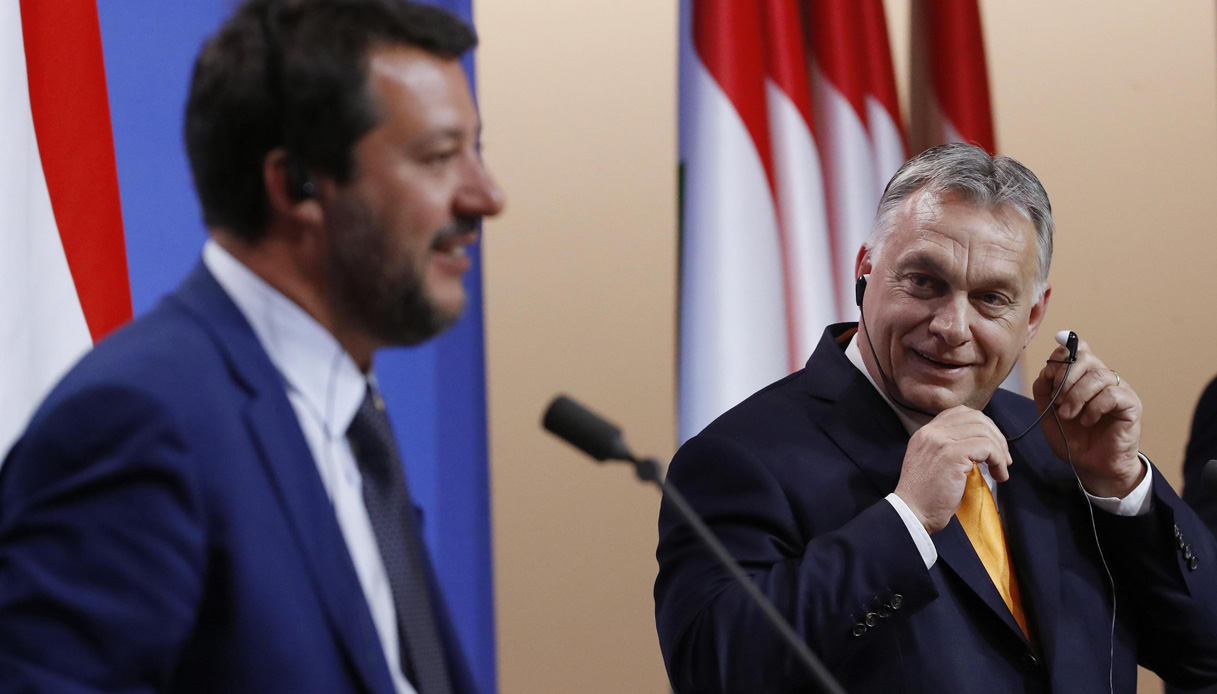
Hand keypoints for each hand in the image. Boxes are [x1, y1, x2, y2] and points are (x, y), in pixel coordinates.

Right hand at [894, 406, 1011, 532]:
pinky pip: (986, 446)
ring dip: (1000, 450)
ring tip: (1001, 469)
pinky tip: (998, 475)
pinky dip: (998, 460)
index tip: (991, 447)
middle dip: (996, 436)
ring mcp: (940, 441)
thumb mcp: (931, 463)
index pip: (960, 412)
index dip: (982, 426)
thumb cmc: (924, 497)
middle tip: (1003, 459)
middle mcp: (931, 432)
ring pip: (984, 431)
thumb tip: (979, 446)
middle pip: (976, 418)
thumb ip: (947, 449)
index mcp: (925, 433)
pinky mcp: (951, 454)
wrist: (911, 514)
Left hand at [1032, 337, 1142, 496]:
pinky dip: (1093, 408)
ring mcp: (1119, 389)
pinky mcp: (1131, 404)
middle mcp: (1102, 378)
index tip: (1049, 377)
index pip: (1076, 349)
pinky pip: (1112, 394)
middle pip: (1086, 358)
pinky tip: (1087, 421)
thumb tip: (1046, 370)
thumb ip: (1044, 389)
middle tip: (1057, 401)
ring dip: (1077, 396)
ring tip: (1068, 416)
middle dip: (1065, 377)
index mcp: (1083, 376)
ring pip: (1098, 375)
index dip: (1060, 357)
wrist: (1091, 465)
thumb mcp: (1048, 412)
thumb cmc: (1073, 438)